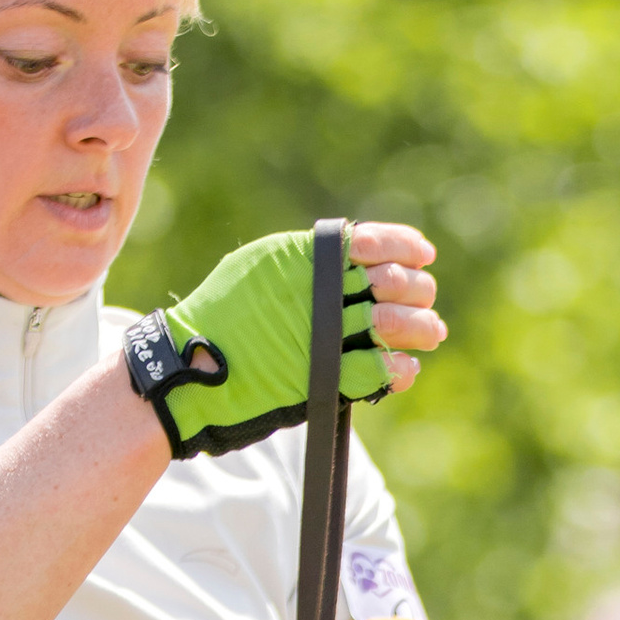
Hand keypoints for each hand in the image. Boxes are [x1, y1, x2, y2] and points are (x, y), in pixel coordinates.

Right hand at [126, 221, 443, 461]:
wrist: (190, 368)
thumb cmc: (222, 317)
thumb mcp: (262, 269)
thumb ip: (306, 261)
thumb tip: (350, 257)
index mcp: (306, 257)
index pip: (374, 241)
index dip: (406, 248)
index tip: (423, 257)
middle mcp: (319, 289)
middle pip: (392, 283)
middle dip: (416, 291)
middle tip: (424, 305)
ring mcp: (323, 334)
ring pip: (392, 325)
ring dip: (418, 329)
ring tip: (429, 334)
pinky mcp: (322, 378)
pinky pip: (377, 371)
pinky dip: (396, 370)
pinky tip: (403, 368)